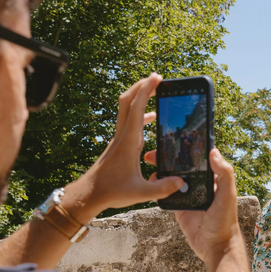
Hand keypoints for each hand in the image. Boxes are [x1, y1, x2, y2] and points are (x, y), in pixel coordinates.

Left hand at [62, 74, 183, 219]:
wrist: (89, 194)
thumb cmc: (111, 191)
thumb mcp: (140, 193)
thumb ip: (162, 188)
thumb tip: (181, 182)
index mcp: (129, 141)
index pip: (136, 108)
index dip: (146, 90)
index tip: (157, 77)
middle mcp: (122, 135)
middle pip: (127, 100)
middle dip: (141, 85)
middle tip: (157, 78)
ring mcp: (119, 138)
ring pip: (126, 109)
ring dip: (139, 97)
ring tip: (156, 92)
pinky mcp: (118, 144)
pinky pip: (129, 121)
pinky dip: (141, 114)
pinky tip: (152, 119)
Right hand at [147, 148, 242, 263]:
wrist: (215, 247)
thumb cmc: (225, 221)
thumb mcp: (228, 195)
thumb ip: (224, 174)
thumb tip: (213, 151)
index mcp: (211, 178)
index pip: (198, 158)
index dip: (186, 147)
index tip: (172, 140)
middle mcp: (199, 184)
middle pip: (181, 166)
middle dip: (167, 158)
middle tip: (152, 153)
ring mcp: (187, 195)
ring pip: (171, 178)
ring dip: (160, 171)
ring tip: (149, 164)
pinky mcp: (178, 208)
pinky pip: (165, 195)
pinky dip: (157, 188)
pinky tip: (150, 182)